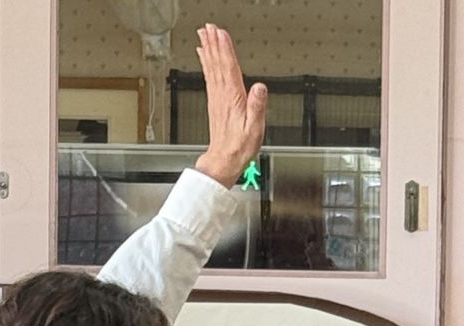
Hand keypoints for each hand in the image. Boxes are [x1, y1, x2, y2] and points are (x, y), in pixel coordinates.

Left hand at [193, 24, 266, 188]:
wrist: (224, 160)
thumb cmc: (240, 147)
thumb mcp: (255, 128)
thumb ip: (257, 106)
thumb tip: (260, 87)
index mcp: (233, 98)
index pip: (229, 67)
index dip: (225, 49)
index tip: (221, 33)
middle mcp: (222, 95)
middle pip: (217, 63)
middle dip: (214, 44)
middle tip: (209, 27)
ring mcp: (216, 98)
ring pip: (211, 68)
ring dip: (208, 50)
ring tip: (204, 35)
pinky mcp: (214, 102)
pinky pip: (209, 77)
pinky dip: (206, 63)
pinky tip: (204, 56)